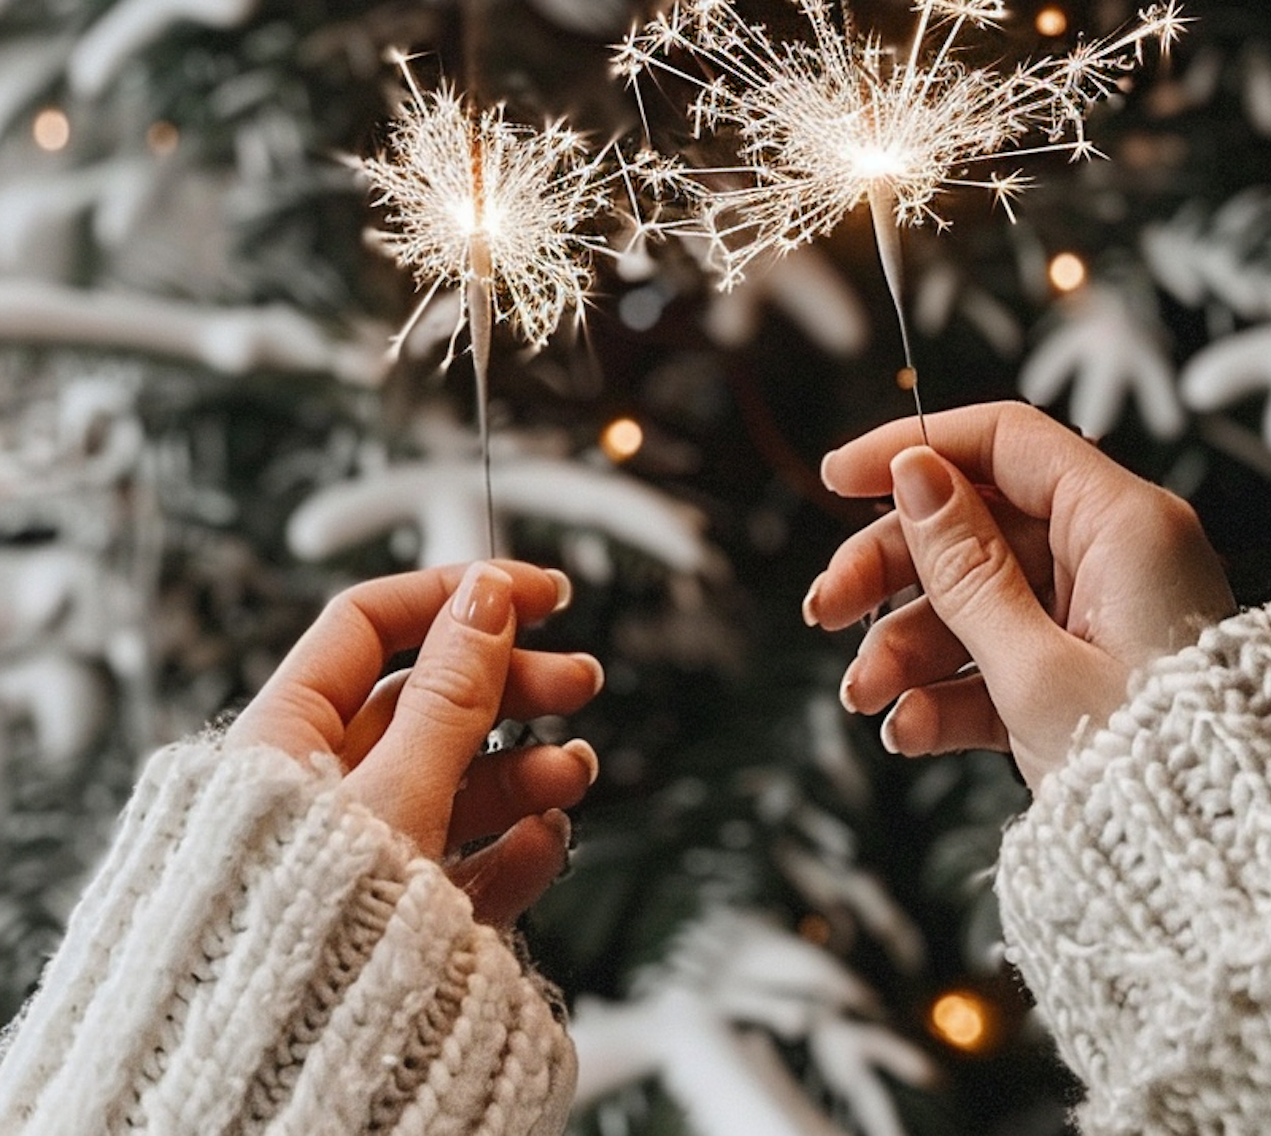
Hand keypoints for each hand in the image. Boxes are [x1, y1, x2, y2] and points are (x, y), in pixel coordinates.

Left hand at [227, 560, 602, 924]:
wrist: (289, 1085)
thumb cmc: (307, 936)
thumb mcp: (396, 791)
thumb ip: (452, 692)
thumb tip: (485, 598)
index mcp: (282, 736)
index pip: (371, 625)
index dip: (458, 597)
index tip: (536, 593)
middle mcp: (310, 791)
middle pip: (426, 701)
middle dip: (513, 685)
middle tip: (580, 680)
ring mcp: (351, 858)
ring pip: (451, 783)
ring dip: (524, 768)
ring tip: (571, 774)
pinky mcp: (387, 921)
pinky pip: (457, 865)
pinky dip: (509, 848)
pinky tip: (544, 842)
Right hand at [805, 403, 1233, 788]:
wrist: (1226, 881)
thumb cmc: (1158, 773)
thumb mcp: (1035, 666)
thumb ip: (963, 567)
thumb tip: (915, 474)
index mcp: (1122, 525)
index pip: (1005, 441)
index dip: (915, 448)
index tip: (841, 477)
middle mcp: (1116, 557)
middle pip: (977, 525)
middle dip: (892, 570)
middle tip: (826, 608)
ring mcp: (1102, 619)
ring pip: (979, 599)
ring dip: (909, 645)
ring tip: (864, 697)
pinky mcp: (1090, 677)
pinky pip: (1004, 661)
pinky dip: (952, 691)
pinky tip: (911, 729)